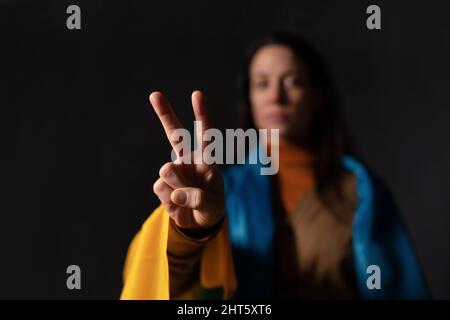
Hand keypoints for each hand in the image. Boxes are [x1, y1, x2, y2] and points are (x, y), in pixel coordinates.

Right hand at [150, 90, 224, 229]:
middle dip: (165, 114)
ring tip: (188, 199)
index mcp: (207, 160)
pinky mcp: (161, 185)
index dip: (202, 115)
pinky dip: (171, 202)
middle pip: (175, 134)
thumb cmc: (211, 207)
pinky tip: (177, 204)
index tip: (197, 94)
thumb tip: (174, 193)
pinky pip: (162, 189)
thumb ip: (198, 198)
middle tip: (155, 94)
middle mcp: (188, 161)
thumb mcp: (212, 206)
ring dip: (178, 188)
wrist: (197, 222)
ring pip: (168, 172)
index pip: (206, 135)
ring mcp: (174, 172)